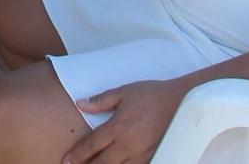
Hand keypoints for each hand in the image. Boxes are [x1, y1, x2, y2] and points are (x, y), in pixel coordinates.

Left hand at [66, 76, 192, 162]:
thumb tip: (80, 104)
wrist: (181, 102)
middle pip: (102, 162)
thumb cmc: (151, 95)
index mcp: (117, 127)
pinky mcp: (152, 157)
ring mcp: (140, 154)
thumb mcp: (123, 92)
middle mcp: (127, 145)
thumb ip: (100, 101)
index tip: (66, 160)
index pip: (92, 145)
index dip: (77, 154)